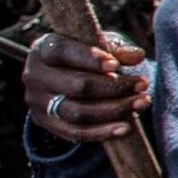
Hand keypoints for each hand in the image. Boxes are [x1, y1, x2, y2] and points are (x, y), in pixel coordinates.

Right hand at [26, 31, 148, 142]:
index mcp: (43, 48)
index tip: (115, 65)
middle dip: (113, 87)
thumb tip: (137, 56)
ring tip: (141, 103)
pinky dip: (103, 132)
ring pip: (77, 112)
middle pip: (75, 86)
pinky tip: (126, 127)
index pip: (62, 52)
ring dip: (114, 110)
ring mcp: (37, 102)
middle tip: (142, 84)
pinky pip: (75, 133)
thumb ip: (117, 48)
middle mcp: (35, 76)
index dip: (89, 59)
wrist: (66, 74)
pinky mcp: (46, 123)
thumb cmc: (86, 54)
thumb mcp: (100, 44)